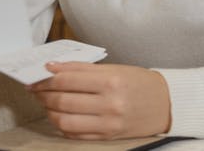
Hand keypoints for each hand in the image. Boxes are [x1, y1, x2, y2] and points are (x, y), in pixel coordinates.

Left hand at [29, 62, 171, 139]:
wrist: (167, 104)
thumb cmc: (141, 83)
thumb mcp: (115, 68)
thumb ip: (83, 68)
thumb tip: (53, 68)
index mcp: (112, 81)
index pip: (67, 80)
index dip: (46, 78)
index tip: (36, 76)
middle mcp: (109, 103)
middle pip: (62, 100)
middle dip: (43, 93)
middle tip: (36, 88)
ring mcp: (108, 123)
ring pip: (63, 120)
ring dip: (49, 111)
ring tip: (47, 102)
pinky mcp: (107, 136)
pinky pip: (74, 134)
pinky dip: (62, 125)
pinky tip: (60, 116)